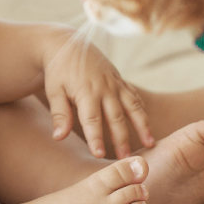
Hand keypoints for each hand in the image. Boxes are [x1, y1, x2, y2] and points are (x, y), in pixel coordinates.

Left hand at [44, 35, 152, 158]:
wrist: (68, 44)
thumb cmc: (58, 70)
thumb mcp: (53, 90)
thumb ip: (59, 114)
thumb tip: (58, 138)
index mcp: (86, 91)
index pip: (92, 119)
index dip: (96, 137)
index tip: (98, 155)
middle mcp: (105, 88)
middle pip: (116, 117)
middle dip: (121, 139)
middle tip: (125, 159)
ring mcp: (116, 84)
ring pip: (133, 107)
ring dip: (142, 126)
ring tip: (149, 144)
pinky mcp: (120, 81)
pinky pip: (134, 97)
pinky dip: (142, 111)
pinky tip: (147, 125)